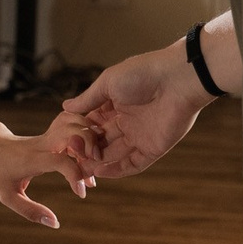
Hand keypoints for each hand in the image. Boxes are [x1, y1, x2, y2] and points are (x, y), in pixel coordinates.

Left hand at [0, 121, 95, 228]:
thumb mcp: (8, 197)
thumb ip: (31, 211)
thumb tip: (56, 223)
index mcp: (33, 159)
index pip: (60, 160)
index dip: (75, 175)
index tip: (81, 193)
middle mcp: (44, 143)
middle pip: (74, 133)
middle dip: (91, 149)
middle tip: (93, 174)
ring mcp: (49, 134)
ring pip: (77, 124)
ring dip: (91, 140)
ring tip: (94, 164)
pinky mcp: (54, 132)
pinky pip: (75, 125)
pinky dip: (87, 134)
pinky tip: (89, 156)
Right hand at [63, 43, 211, 177]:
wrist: (178, 79)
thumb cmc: (143, 73)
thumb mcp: (108, 83)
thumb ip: (88, 99)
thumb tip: (66, 106)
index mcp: (115, 104)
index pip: (92, 123)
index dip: (79, 132)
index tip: (64, 140)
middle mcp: (126, 121)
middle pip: (101, 141)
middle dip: (86, 150)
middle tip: (70, 157)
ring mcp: (139, 136)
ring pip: (114, 155)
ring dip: (97, 162)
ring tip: (81, 167)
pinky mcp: (153, 148)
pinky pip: (132, 164)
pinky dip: (116, 170)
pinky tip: (99, 170)